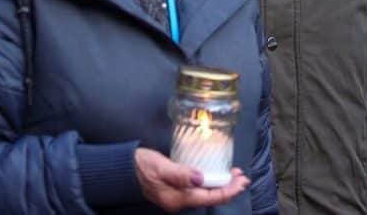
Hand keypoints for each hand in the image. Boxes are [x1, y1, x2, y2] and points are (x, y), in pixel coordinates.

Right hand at [134, 147, 248, 211]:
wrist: (123, 169)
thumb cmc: (141, 165)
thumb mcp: (161, 166)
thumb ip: (180, 173)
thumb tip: (201, 178)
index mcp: (178, 198)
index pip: (209, 197)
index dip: (228, 190)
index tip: (242, 181)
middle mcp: (179, 201)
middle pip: (210, 197)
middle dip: (229, 188)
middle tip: (244, 176)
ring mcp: (177, 197)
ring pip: (206, 193)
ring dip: (222, 185)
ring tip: (235, 175)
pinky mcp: (175, 190)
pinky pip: (199, 189)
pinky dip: (211, 182)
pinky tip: (216, 174)